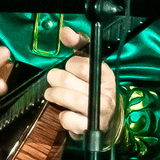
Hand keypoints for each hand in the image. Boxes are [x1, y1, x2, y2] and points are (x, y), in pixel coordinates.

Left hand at [43, 23, 125, 138]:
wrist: (108, 121)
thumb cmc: (94, 88)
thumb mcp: (90, 65)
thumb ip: (78, 47)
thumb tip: (64, 32)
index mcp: (105, 75)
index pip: (82, 65)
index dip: (70, 65)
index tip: (69, 67)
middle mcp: (105, 93)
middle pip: (69, 81)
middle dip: (56, 79)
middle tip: (53, 80)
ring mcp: (99, 111)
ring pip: (69, 99)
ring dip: (54, 95)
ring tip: (51, 94)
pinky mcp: (91, 128)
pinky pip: (69, 119)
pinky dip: (63, 117)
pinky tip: (65, 113)